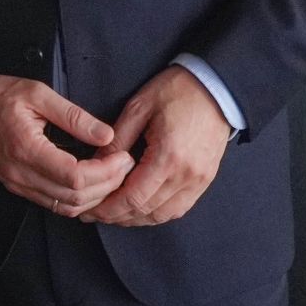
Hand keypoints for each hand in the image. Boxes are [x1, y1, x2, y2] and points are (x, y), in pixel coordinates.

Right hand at [0, 74, 133, 217]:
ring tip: (113, 174)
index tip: (122, 157)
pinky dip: (78, 200)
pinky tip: (93, 183)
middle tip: (125, 165)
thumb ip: (73, 115)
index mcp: (26, 149)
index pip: (75, 177)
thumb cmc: (0, 96)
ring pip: (66, 207)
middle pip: (75, 198)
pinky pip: (54, 205)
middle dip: (107, 185)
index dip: (106, 172)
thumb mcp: (38, 93)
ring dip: (95, 196)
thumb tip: (106, 134)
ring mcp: (18, 184)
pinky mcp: (18, 187)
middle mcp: (21, 174)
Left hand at [85, 65, 231, 227]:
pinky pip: (178, 208)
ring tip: (114, 212)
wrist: (215, 87)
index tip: (90, 210)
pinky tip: (141, 207)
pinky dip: (157, 213)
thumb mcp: (138, 107)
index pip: (133, 198)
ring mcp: (199, 181)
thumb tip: (96, 164)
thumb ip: (116, 139)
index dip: (108, 209)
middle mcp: (186, 175)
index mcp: (168, 156)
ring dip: (136, 218)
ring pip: (162, 215)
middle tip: (95, 213)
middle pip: (146, 211)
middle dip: (117, 216)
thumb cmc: (177, 90)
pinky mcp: (205, 180)